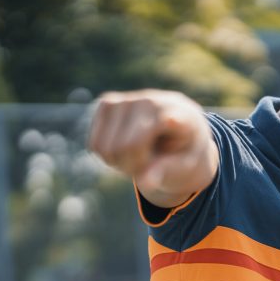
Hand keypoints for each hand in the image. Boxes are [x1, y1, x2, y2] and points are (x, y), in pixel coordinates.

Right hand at [87, 89, 215, 204]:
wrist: (178, 125)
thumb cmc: (182, 150)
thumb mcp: (185, 166)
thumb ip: (166, 171)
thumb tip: (146, 182)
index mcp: (178, 114)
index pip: (162, 124)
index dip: (164, 123)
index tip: (170, 120)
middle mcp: (150, 101)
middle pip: (124, 147)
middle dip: (133, 167)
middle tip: (150, 166)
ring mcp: (127, 99)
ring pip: (104, 148)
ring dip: (119, 163)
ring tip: (139, 156)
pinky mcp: (107, 103)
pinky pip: (94, 144)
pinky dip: (107, 156)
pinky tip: (125, 147)